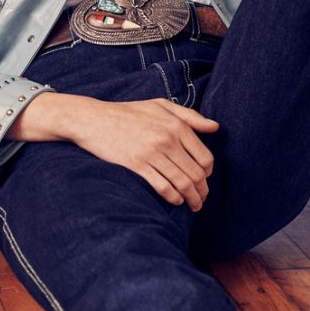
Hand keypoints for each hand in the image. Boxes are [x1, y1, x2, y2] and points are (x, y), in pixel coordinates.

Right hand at [9, 92, 218, 208]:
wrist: (94, 119)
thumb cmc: (129, 112)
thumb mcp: (160, 105)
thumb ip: (189, 116)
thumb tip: (215, 127)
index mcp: (176, 125)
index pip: (204, 157)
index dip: (208, 173)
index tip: (205, 180)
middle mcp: (167, 139)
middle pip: (196, 173)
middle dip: (202, 190)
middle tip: (202, 199)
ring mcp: (152, 153)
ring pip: (182, 183)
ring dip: (191, 198)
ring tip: (193, 205)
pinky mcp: (137, 165)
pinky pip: (162, 187)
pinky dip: (173, 198)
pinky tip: (175, 201)